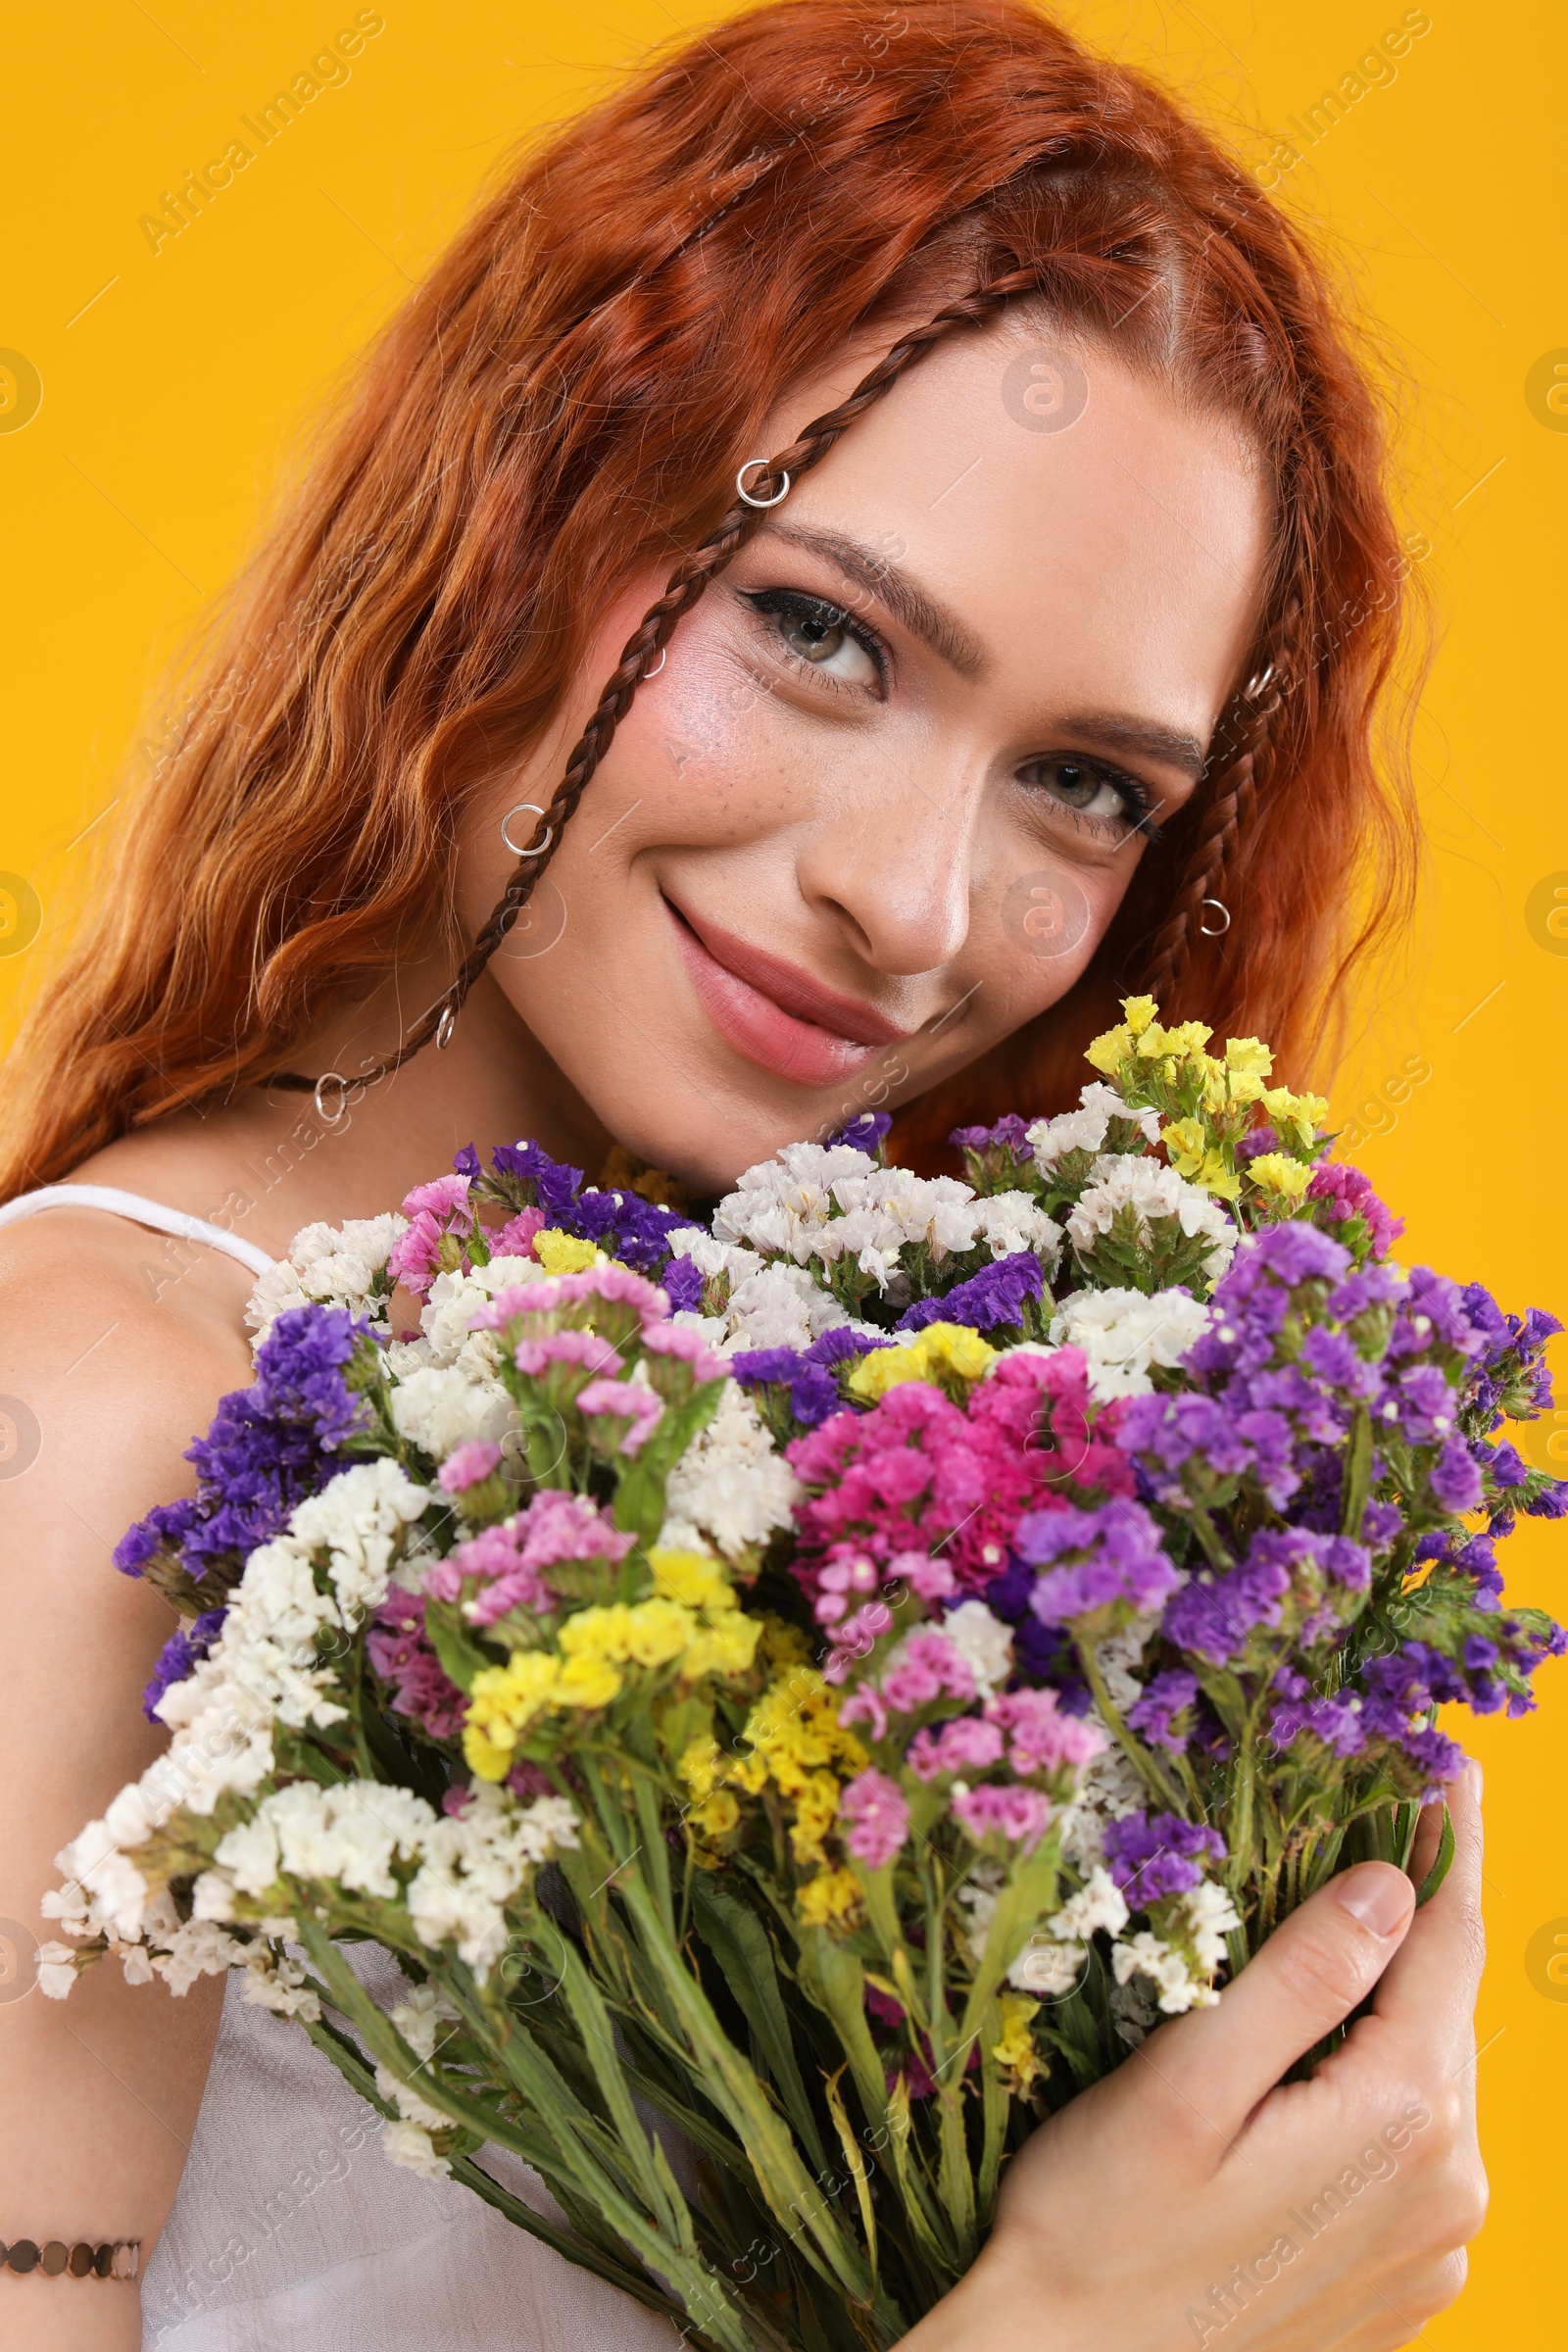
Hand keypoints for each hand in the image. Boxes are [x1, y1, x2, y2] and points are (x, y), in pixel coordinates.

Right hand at [904, 1765, 1485, 2351]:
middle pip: (1446, 2007)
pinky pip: (1417, 2150)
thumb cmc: (1101, 2228)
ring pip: (1433, 2076)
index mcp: (1403, 2121)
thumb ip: (1301, 1978)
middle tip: (1385, 1813)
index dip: (1447, 1838)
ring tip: (1341, 1922)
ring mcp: (1434, 2249)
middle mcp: (1448, 2190)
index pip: (1448, 1939)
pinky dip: (1383, 2083)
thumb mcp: (1188, 2082)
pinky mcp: (1405, 2284)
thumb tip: (1393, 1885)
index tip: (1448, 1756)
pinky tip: (1322, 2056)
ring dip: (1395, 1999)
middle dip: (1418, 1912)